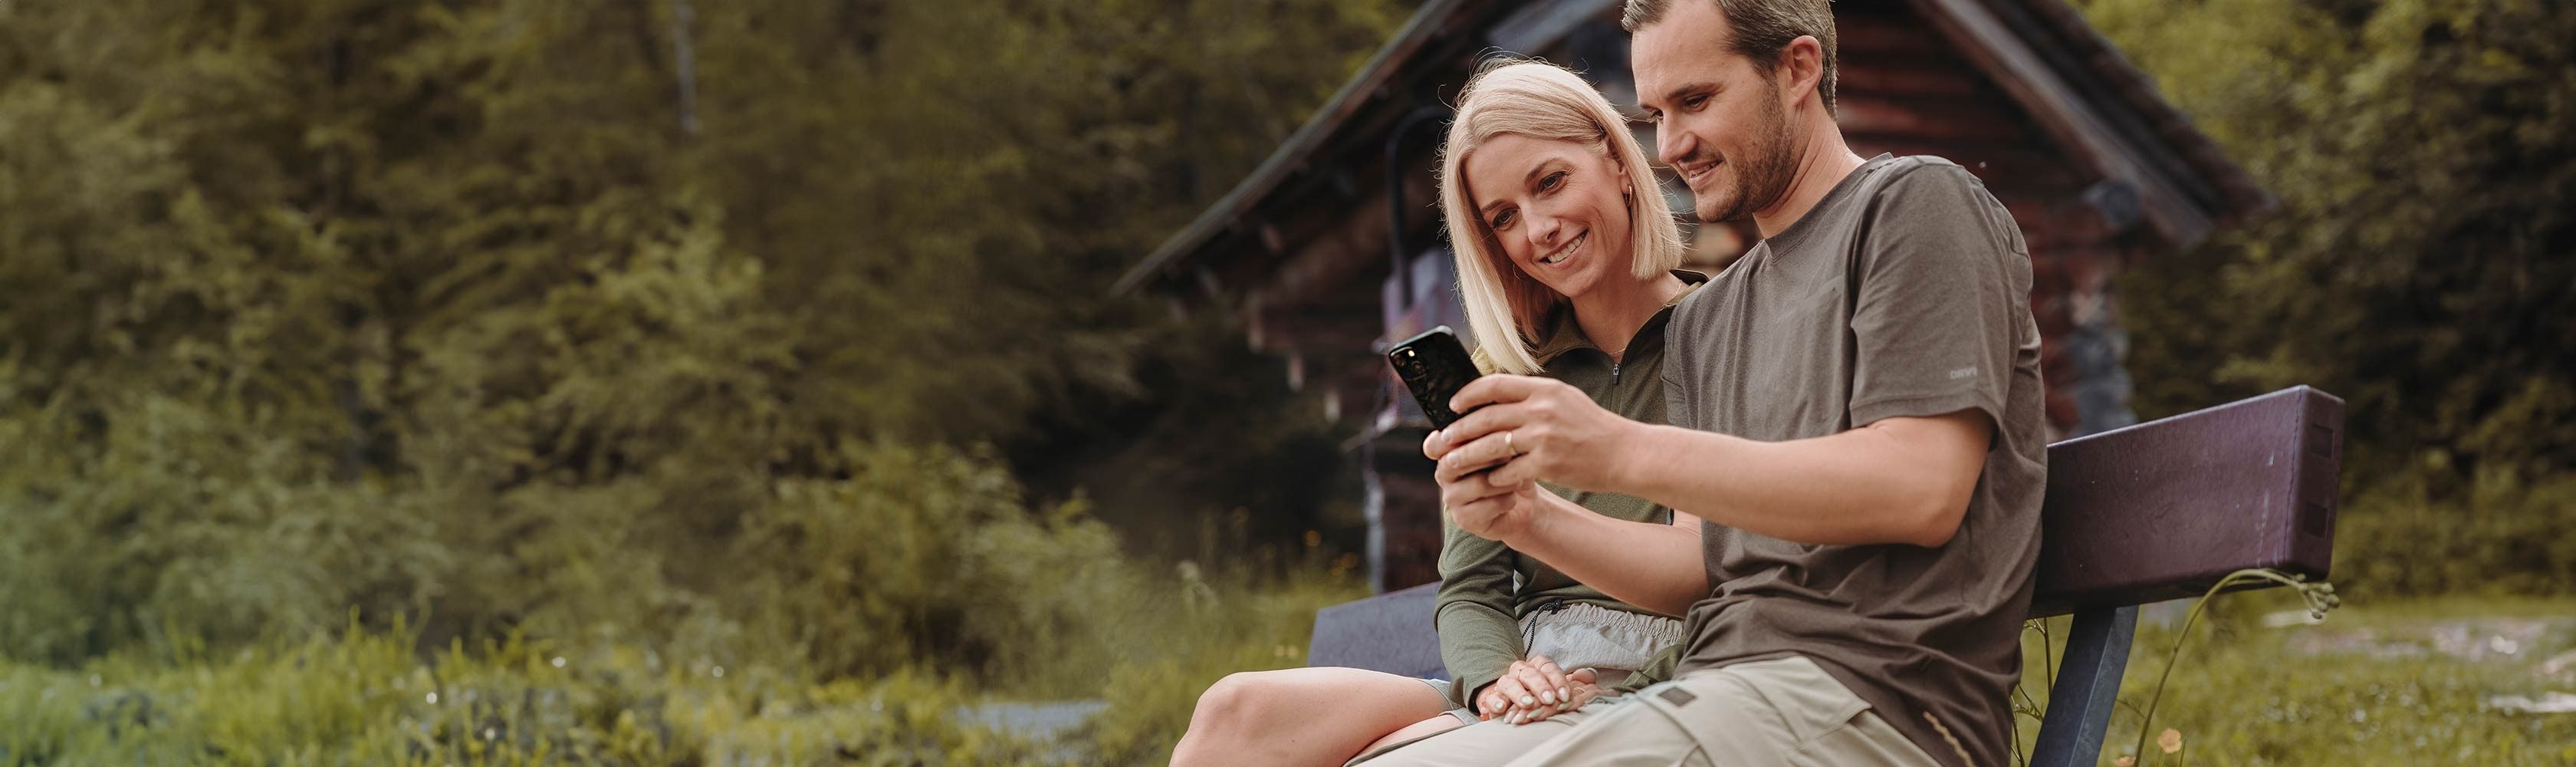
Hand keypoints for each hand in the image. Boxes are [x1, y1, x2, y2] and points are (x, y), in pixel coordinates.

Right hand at [1426, 421, 1542, 541]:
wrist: (1523, 503)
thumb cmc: (1511, 467)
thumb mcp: (1504, 446)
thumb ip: (1493, 436)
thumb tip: (1498, 430)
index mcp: (1445, 453)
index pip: (1434, 445)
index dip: (1452, 439)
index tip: (1477, 435)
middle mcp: (1443, 475)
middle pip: (1457, 462)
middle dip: (1489, 456)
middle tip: (1511, 455)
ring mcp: (1451, 498)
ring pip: (1479, 483)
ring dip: (1506, 480)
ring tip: (1518, 479)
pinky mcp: (1464, 519)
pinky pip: (1489, 505)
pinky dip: (1508, 499)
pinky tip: (1513, 498)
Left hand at [1428, 375, 1640, 493]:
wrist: (1624, 452)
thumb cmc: (1592, 427)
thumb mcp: (1565, 398)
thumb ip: (1533, 395)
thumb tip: (1497, 394)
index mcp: (1543, 389)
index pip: (1493, 385)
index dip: (1467, 395)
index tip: (1453, 406)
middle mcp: (1541, 409)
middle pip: (1485, 417)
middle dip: (1457, 430)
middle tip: (1441, 440)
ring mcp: (1543, 437)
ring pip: (1489, 446)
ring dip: (1465, 456)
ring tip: (1450, 463)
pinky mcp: (1546, 464)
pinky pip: (1507, 471)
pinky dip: (1492, 477)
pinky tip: (1483, 481)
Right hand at [1498, 653, 1600, 724]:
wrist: (1510, 702)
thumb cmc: (1539, 696)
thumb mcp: (1560, 689)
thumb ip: (1577, 681)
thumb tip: (1589, 675)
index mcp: (1536, 667)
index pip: (1546, 666)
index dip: (1557, 679)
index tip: (1565, 696)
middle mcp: (1520, 672)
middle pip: (1528, 673)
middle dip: (1540, 685)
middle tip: (1549, 699)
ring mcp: (1504, 684)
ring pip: (1508, 682)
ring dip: (1518, 693)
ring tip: (1527, 703)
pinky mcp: (1489, 698)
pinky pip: (1489, 697)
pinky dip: (1494, 701)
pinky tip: (1501, 708)